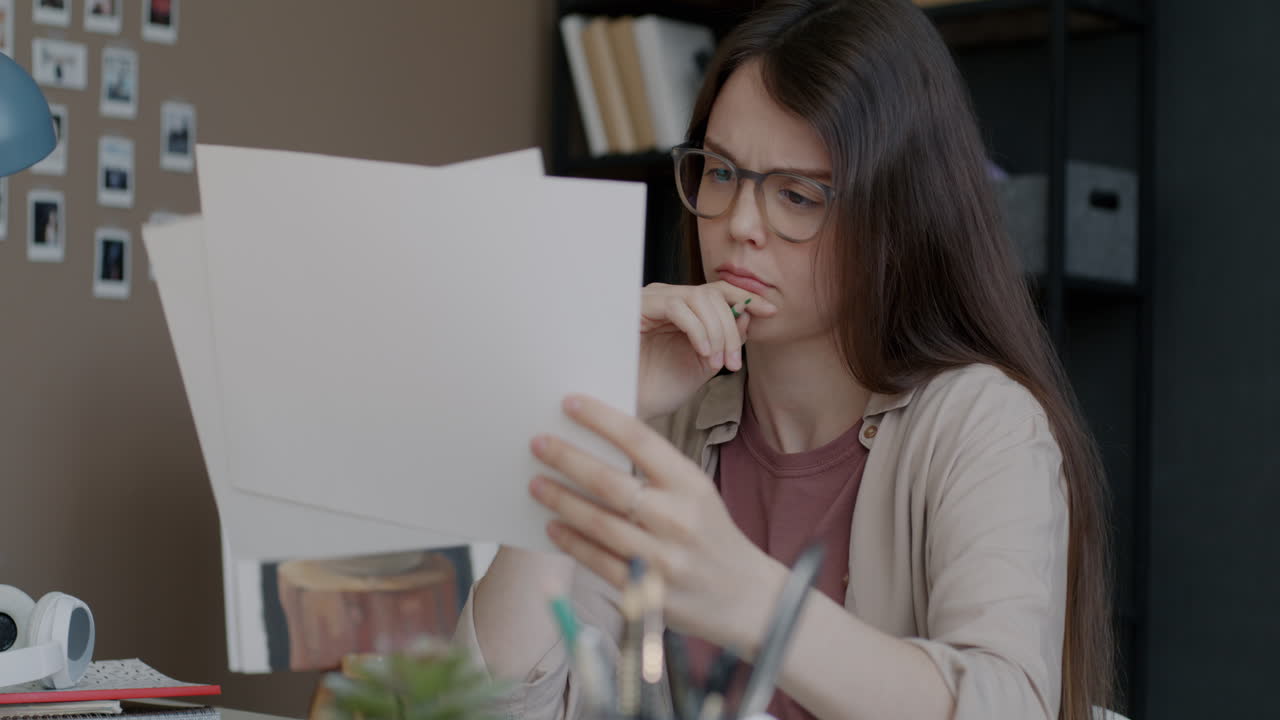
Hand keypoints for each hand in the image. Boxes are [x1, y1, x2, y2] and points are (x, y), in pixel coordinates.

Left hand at [529, 394, 781, 651]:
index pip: (640, 440)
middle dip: (567, 459)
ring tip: (536, 483)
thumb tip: (598, 444)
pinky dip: (571, 541)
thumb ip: (657, 472)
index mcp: (691, 484)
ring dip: (561, 500)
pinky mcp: (646, 592)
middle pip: (610, 482)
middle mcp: (677, 518)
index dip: (601, 418)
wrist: (747, 599)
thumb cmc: (712, 536)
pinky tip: (553, 525)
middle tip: (538, 443)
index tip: (569, 402)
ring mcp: (661, 558)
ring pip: (598, 522)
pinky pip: (597, 561)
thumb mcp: (697, 493)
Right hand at [638, 282, 776, 419]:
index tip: (773, 312)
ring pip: (699, 298)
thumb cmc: (663, 387)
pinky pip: (677, 307)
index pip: (718, 291)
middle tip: (734, 362)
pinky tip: (703, 354)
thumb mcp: (706, 362)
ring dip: (717, 332)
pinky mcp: (637, 307)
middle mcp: (666, 298)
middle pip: (713, 294)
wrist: (632, 406)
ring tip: (717, 363)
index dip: (747, 298)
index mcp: (683, 308)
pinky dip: (698, 330)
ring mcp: (651, 300)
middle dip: (731, 328)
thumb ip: (727, 337)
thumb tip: (748, 312)